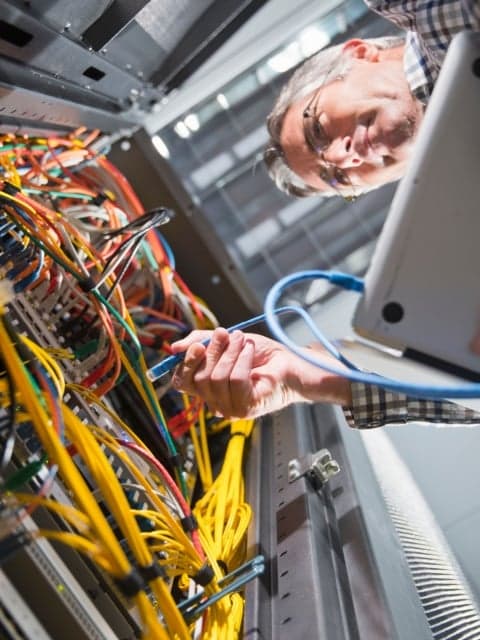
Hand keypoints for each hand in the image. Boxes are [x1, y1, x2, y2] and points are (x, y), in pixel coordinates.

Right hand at [170, 328, 351, 418]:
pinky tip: (250, 351)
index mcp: (208, 389)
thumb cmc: (262, 355)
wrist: (291, 363)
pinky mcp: (246, 408)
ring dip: (230, 353)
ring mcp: (230, 409)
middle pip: (197, 379)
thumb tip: (174, 347)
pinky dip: (242, 360)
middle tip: (225, 333)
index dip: (186, 363)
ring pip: (216, 378)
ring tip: (244, 341)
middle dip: (211, 352)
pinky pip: (234, 380)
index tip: (198, 343)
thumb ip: (201, 342)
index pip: (182, 382)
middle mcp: (216, 402)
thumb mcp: (227, 343)